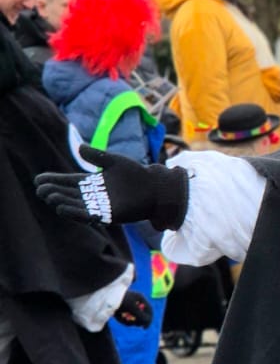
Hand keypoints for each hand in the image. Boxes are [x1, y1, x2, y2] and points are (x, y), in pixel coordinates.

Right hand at [36, 146, 189, 230]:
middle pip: (69, 194)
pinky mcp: (108, 216)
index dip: (55, 180)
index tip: (39, 179)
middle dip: (55, 191)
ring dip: (62, 201)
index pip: (70, 182)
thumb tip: (79, 147)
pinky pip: (88, 215)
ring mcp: (100, 206)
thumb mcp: (114, 161)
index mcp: (94, 183)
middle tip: (40, 188)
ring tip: (49, 196)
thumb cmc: (136, 173)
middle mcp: (94, 196)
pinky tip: (62, 208)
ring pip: (76, 205)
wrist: (155, 187)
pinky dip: (75, 212)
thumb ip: (97, 156)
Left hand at [114, 289, 152, 328]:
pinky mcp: (121, 309)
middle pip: (141, 315)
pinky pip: (124, 318)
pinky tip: (116, 316)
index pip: (149, 310)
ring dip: (127, 321)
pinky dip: (121, 319)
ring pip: (132, 318)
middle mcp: (135, 301)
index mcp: (140, 298)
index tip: (144, 328)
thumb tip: (148, 321)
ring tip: (121, 318)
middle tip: (133, 325)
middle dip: (136, 321)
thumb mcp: (132, 308)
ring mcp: (128, 305)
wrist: (105, 296)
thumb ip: (141, 315)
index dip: (148, 319)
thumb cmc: (120, 300)